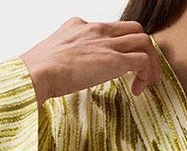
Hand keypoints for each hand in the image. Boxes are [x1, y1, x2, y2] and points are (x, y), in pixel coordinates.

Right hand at [20, 18, 161, 103]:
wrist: (36, 72)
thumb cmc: (38, 71)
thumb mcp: (54, 55)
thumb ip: (66, 57)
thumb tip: (66, 71)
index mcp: (81, 26)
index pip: (112, 29)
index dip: (121, 47)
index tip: (119, 66)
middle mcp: (97, 30)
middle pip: (134, 30)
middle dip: (143, 50)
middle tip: (141, 73)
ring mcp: (107, 44)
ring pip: (144, 42)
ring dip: (150, 63)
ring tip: (145, 83)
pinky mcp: (113, 60)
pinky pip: (143, 60)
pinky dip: (146, 74)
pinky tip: (138, 89)